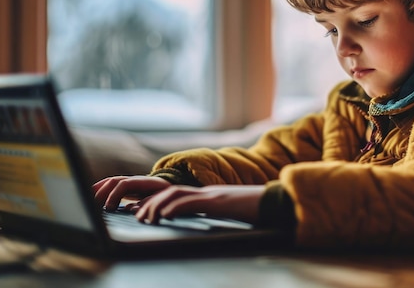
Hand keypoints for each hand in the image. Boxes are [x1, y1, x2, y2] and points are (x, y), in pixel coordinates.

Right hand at [92, 175, 171, 210]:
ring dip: (99, 189)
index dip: (114, 195)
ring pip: (112, 182)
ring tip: (87, 197)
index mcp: (146, 183)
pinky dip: (101, 188)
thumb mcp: (162, 200)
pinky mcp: (128, 187)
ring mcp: (132, 182)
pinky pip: (112, 185)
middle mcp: (136, 180)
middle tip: (94, 205)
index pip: (125, 184)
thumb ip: (149, 202)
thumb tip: (133, 208)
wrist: (171, 189)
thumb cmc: (166, 197)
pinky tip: (91, 193)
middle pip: (116, 181)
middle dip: (103, 192)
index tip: (108, 208)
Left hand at [135, 185, 265, 224]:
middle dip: (152, 203)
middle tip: (137, 215)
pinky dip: (176, 207)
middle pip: (172, 191)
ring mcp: (213, 195)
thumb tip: (212, 221)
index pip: (179, 195)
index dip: (159, 202)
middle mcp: (209, 193)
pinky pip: (193, 202)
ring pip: (177, 194)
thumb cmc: (260, 210)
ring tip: (146, 217)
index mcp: (211, 196)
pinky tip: (166, 215)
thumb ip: (220, 214)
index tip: (143, 211)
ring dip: (158, 205)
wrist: (277, 202)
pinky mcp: (219, 202)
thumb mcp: (235, 214)